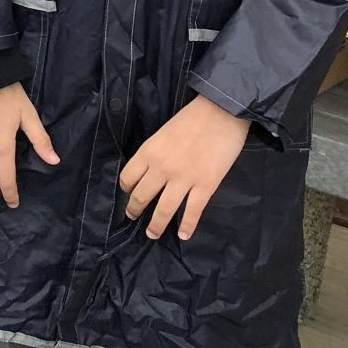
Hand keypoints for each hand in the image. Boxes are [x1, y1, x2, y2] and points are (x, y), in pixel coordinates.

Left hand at [119, 95, 250, 241]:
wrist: (221, 113)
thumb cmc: (191, 119)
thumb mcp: (162, 133)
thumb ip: (154, 153)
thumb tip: (151, 170)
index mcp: (148, 152)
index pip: (128, 178)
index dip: (126, 189)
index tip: (129, 194)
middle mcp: (161, 168)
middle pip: (142, 196)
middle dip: (135, 210)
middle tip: (133, 217)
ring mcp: (184, 179)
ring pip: (164, 209)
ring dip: (156, 225)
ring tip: (152, 234)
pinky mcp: (206, 185)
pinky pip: (192, 211)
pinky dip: (187, 226)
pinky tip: (183, 235)